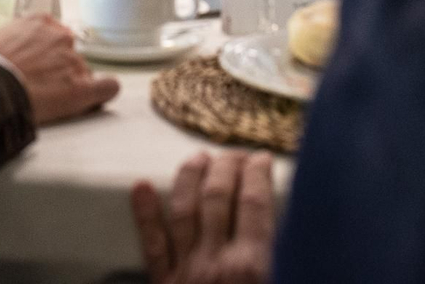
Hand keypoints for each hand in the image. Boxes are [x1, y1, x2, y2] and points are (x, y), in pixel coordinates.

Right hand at [0, 14, 119, 124]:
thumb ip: (13, 40)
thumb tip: (9, 52)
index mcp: (40, 21)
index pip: (55, 35)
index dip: (47, 54)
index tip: (38, 66)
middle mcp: (62, 37)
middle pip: (69, 54)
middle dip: (58, 69)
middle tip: (38, 86)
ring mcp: (74, 62)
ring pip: (83, 73)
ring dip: (70, 84)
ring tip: (47, 100)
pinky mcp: (82, 88)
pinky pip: (108, 87)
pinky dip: (103, 93)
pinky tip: (93, 100)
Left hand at [131, 151, 275, 283]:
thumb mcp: (279, 282)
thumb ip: (282, 257)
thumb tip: (283, 224)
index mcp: (252, 266)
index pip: (255, 203)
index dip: (259, 173)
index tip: (262, 158)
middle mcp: (216, 261)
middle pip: (218, 196)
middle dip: (227, 166)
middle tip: (235, 154)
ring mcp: (186, 269)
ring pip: (184, 209)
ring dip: (191, 177)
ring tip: (199, 156)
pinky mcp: (163, 283)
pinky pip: (152, 244)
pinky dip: (145, 213)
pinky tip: (141, 186)